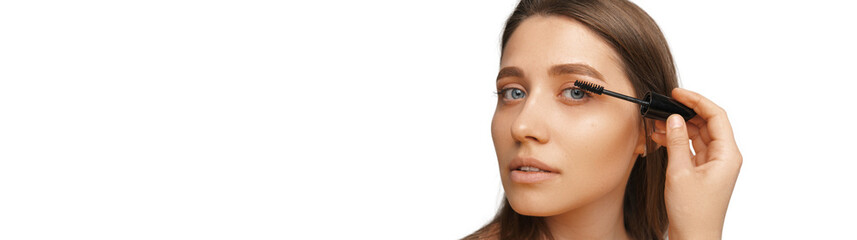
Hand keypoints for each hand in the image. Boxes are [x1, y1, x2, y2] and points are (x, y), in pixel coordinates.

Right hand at [650, 88, 741, 239]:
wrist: (695, 236)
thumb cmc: (693, 213)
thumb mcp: (680, 172)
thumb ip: (676, 142)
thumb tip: (673, 119)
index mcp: (728, 155)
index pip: (716, 116)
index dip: (697, 100)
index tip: (678, 93)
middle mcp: (724, 157)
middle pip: (708, 123)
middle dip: (686, 112)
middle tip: (665, 104)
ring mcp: (714, 164)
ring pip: (698, 134)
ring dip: (679, 127)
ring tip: (657, 121)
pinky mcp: (704, 170)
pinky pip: (692, 147)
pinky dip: (677, 140)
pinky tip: (661, 136)